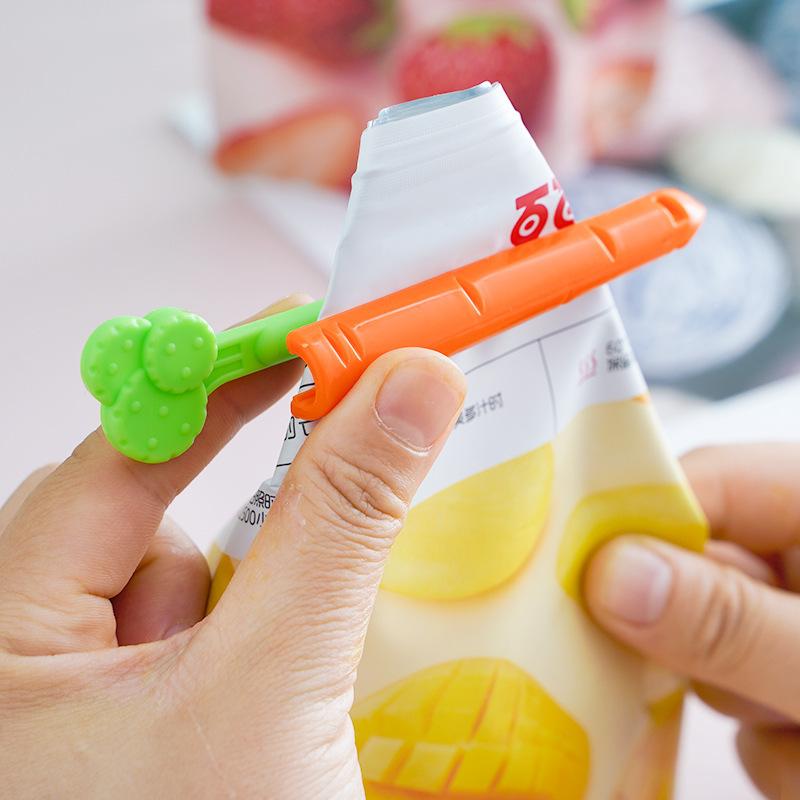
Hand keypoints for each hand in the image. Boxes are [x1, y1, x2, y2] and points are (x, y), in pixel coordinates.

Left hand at [0, 297, 465, 798]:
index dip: (218, 382)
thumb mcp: (270, 687)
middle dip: (250, 502)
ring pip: (183, 588)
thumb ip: (340, 523)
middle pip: (148, 520)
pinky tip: (290, 691)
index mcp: (4, 640)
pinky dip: (258, 634)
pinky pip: (204, 640)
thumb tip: (409, 386)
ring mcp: (83, 704)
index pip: (117, 455)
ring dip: (256, 591)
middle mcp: (26, 663)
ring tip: (298, 654)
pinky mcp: (143, 730)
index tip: (306, 332)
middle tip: (343, 463)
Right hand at [585, 444, 799, 799]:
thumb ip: (730, 619)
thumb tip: (606, 574)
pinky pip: (756, 714)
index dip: (625, 528)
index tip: (573, 585)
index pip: (693, 485)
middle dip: (697, 646)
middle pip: (689, 577)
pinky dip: (782, 749)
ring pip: (718, 661)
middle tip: (738, 687)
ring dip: (756, 716)